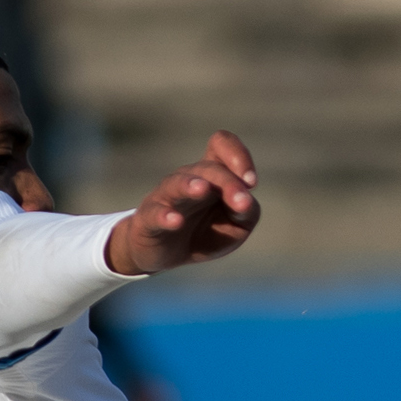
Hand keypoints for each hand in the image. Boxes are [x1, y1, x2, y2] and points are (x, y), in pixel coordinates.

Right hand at [108, 133, 260, 275]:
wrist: (167, 256)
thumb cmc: (208, 233)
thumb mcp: (237, 225)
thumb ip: (248, 211)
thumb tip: (246, 202)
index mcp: (212, 174)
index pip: (221, 143)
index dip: (238, 155)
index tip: (251, 182)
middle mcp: (188, 178)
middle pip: (208, 169)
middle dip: (228, 183)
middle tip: (243, 202)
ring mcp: (165, 197)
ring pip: (177, 184)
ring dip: (191, 185)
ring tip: (202, 188)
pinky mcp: (148, 220)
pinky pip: (155, 213)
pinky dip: (166, 216)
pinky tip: (176, 221)